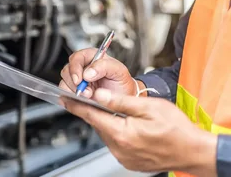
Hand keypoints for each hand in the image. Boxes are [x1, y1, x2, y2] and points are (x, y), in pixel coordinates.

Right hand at [60, 48, 140, 97]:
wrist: (124, 99)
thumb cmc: (122, 83)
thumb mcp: (119, 71)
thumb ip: (104, 66)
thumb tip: (88, 72)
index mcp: (92, 57)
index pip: (77, 58)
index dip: (75, 68)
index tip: (80, 79)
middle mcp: (82, 68)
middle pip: (67, 71)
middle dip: (75, 83)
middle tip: (87, 92)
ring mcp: (77, 81)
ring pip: (64, 83)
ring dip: (74, 92)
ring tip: (88, 96)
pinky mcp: (74, 92)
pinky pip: (65, 94)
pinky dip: (71, 98)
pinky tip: (82, 100)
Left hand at [61, 90, 217, 175]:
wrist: (194, 151)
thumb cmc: (177, 129)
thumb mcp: (148, 107)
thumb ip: (121, 102)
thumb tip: (99, 96)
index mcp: (122, 133)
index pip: (91, 116)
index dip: (76, 106)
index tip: (64, 98)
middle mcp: (119, 148)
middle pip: (99, 125)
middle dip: (96, 112)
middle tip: (100, 100)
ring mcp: (124, 157)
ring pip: (107, 134)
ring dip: (109, 123)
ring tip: (124, 115)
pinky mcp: (129, 161)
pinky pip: (116, 144)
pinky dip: (118, 133)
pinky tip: (130, 128)